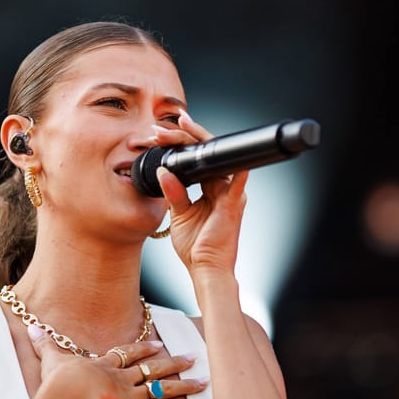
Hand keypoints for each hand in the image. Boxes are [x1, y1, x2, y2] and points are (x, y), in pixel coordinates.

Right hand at [28, 326, 208, 398]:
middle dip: (173, 362)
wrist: (69, 394)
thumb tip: (32, 327)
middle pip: (152, 368)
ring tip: (205, 381)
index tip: (157, 344)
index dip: (142, 350)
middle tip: (193, 356)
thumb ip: (44, 345)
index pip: (127, 355)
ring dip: (185, 386)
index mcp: (104, 367)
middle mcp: (122, 380)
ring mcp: (132, 397)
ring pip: (163, 389)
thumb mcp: (50, 359)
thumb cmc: (58, 380)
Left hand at [152, 110, 248, 275]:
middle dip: (185, 137)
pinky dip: (235, 169)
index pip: (199, 160)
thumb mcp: (179, 215)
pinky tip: (227, 153)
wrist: (206, 269)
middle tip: (162, 129)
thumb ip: (173, 192)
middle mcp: (223, 188)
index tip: (162, 133)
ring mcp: (230, 194)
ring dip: (197, 143)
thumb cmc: (196, 247)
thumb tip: (164, 171)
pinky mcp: (233, 205)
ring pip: (218, 160)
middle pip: (208, 154)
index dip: (183, 144)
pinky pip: (236, 182)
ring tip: (179, 130)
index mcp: (212, 189)